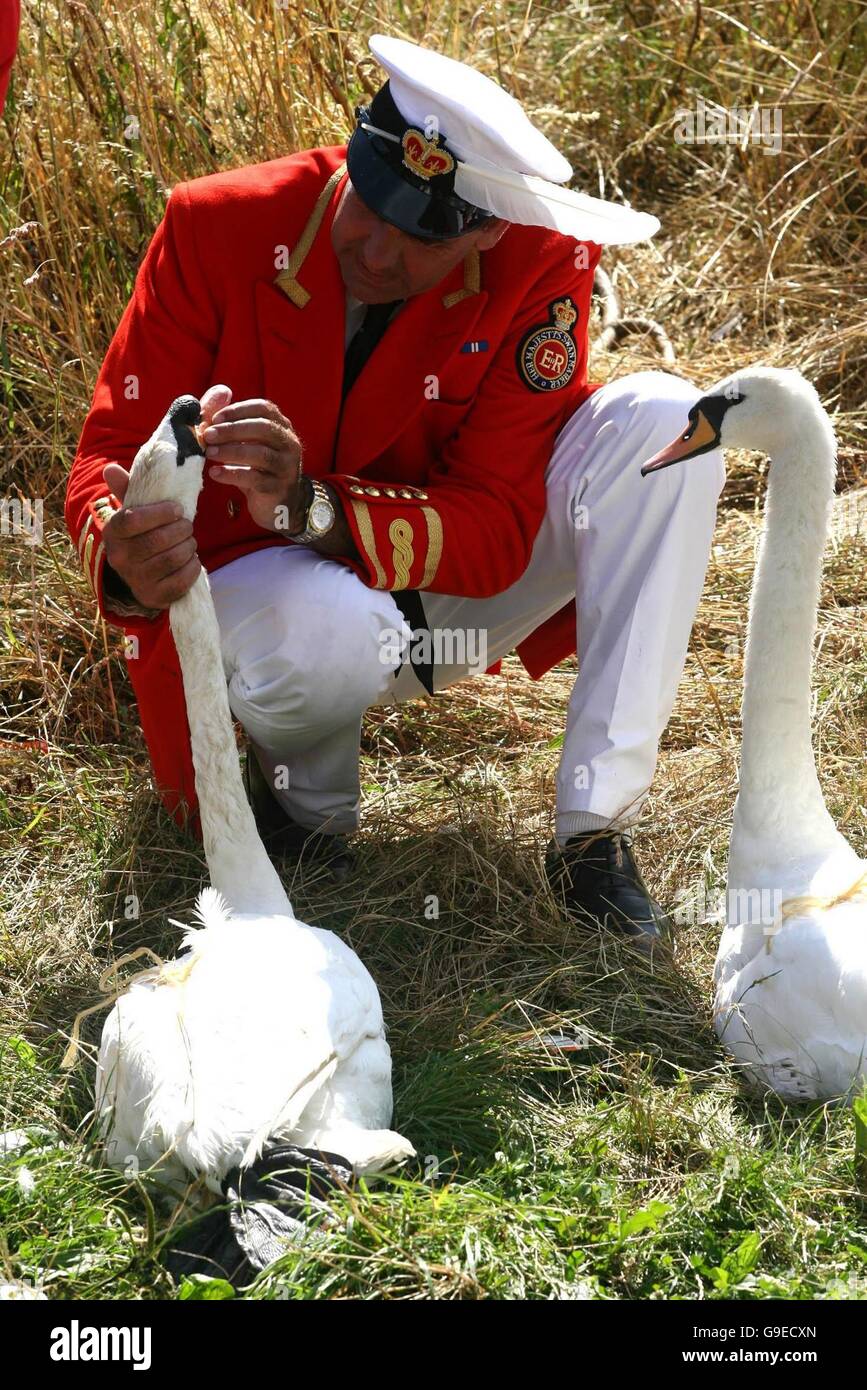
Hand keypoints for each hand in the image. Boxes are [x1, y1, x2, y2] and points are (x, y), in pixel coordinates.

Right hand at [100, 384, 231, 608]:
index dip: (163, 514)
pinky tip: (186, 562)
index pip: (139, 518)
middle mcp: (121, 555)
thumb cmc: (145, 529)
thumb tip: (158, 427)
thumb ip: (148, 467)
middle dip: (183, 531)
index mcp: (116, 528)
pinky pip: (187, 577)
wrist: (139, 577)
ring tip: (184, 542)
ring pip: (179, 557)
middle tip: (183, 527)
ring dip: (189, 548)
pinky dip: (193, 569)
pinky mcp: (157, 596)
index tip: (177, 510)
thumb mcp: (143, 498)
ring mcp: (139, 578)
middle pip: (166, 538)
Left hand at [202, 398, 305, 533]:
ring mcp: (286, 467)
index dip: (238, 410)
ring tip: (209, 453)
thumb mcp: (248, 443)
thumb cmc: (258, 469)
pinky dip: (232, 474)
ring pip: (260, 454)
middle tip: (208, 435)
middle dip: (232, 430)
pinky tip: (215, 473)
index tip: (216, 418)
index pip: (264, 409)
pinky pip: (254, 478)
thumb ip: (233, 421)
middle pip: (263, 429)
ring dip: (230, 451)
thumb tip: (218, 393)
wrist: (278, 505)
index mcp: (282, 428)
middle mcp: (289, 444)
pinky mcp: (278, 488)